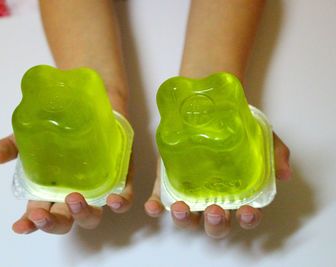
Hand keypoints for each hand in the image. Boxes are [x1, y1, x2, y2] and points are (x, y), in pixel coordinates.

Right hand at [0, 131, 132, 234]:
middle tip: (42, 214)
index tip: (21, 226)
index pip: (40, 214)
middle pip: (65, 220)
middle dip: (53, 223)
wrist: (91, 104)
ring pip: (93, 215)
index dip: (30, 224)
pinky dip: (119, 203)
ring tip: (73, 199)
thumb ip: (14, 145)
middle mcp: (75, 193)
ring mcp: (99, 188)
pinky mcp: (121, 177)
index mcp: (53, 190)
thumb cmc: (61, 126)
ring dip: (82, 214)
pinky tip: (112, 200)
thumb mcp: (32, 135)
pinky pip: (124, 198)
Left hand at [144, 132, 291, 238]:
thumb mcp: (261, 138)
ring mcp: (190, 192)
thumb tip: (284, 172)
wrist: (212, 110)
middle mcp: (213, 199)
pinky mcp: (169, 182)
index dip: (248, 219)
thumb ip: (275, 153)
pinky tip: (154, 207)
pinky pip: (161, 200)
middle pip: (215, 224)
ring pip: (187, 218)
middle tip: (215, 210)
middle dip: (215, 223)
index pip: (246, 216)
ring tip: (182, 209)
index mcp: (237, 194)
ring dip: (184, 220)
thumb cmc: (239, 131)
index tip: (248, 211)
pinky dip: (156, 207)